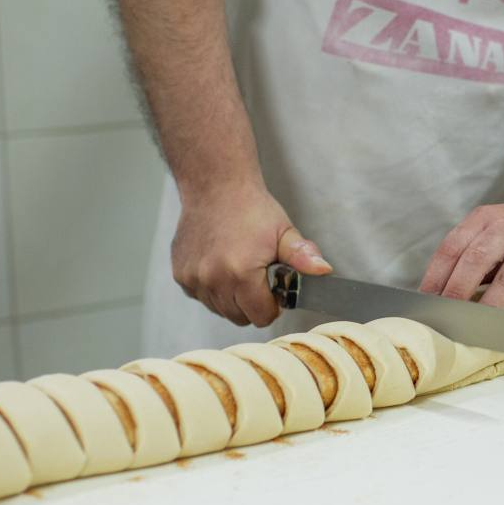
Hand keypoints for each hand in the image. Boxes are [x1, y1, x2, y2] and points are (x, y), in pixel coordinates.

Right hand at [171, 185, 331, 326]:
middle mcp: (213, 280)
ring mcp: (193, 278)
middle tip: (258, 277)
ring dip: (231, 298)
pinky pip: (201, 297)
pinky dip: (212, 288)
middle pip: (239, 318)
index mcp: (241, 273)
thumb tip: (323, 270)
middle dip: (252, 304)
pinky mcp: (180, 274)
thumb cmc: (251, 208)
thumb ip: (303, 256)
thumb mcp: (284, 232)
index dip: (272, 305)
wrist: (215, 186)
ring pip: (219, 310)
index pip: (261, 317)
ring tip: (239, 268)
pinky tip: (220, 266)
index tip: (273, 289)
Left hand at [419, 203, 503, 311]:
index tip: (426, 301)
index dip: (436, 275)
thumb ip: (466, 258)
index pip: (452, 247)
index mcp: (483, 219)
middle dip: (458, 290)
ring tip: (475, 325)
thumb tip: (436, 297)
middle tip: (447, 315)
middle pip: (477, 259)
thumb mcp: (488, 233)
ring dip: (489, 305)